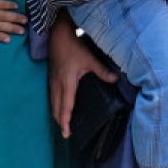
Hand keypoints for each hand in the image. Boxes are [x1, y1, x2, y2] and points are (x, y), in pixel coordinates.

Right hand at [48, 12, 117, 138]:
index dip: (65, 121)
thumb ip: (102, 71)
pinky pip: (51, 95)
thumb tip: (116, 80)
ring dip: (56, 114)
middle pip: (56, 108)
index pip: (66, 107)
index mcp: (67, 82)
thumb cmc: (73, 46)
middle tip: (65, 134)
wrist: (57, 34)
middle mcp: (57, 84)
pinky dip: (54, 105)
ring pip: (52, 102)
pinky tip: (58, 107)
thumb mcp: (89, 58)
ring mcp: (52, 80)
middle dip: (60, 122)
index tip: (66, 133)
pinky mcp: (51, 76)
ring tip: (62, 124)